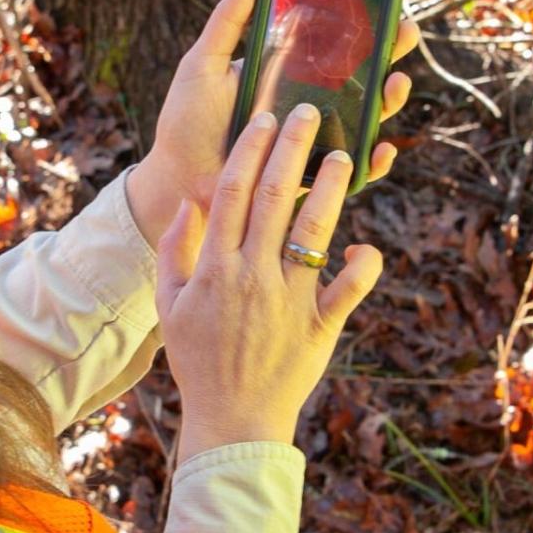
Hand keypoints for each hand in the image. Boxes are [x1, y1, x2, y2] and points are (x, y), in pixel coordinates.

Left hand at [125, 0, 417, 249]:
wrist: (177, 177)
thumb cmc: (187, 121)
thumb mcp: (203, 63)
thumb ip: (228, 20)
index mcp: (286, 71)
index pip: (334, 40)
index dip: (363, 19)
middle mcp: (308, 102)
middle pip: (363, 72)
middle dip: (390, 50)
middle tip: (402, 31)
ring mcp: (315, 138)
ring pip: (368, 116)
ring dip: (391, 98)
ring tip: (395, 82)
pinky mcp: (313, 174)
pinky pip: (353, 170)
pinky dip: (374, 160)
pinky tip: (381, 146)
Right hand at [156, 103, 383, 463]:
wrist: (232, 418)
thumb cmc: (196, 360)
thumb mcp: (169, 305)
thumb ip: (175, 251)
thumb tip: (190, 204)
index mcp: (214, 268)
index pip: (231, 194)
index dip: (249, 151)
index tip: (263, 118)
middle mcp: (252, 276)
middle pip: (273, 198)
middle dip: (292, 149)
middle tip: (308, 113)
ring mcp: (289, 300)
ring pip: (314, 231)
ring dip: (329, 189)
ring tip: (342, 157)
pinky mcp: (320, 326)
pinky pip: (348, 289)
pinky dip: (362, 266)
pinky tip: (363, 247)